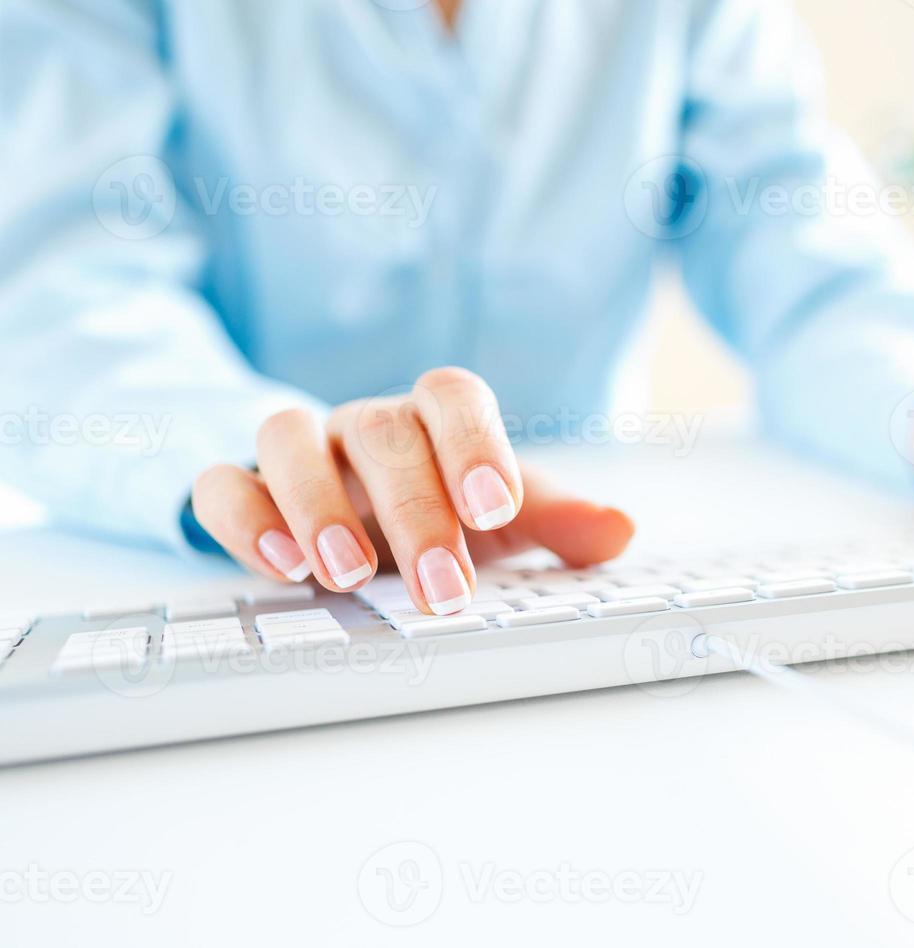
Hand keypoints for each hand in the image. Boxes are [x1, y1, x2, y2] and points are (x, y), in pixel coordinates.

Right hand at [190, 367, 634, 614]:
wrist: (357, 517)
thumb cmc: (443, 511)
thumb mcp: (504, 521)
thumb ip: (559, 521)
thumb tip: (620, 529)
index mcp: (435, 419)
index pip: (453, 395)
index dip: (475, 443)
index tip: (497, 507)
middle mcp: (367, 423)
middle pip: (384, 433)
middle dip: (415, 512)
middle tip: (444, 589)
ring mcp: (302, 450)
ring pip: (288, 437)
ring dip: (318, 505)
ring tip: (348, 576)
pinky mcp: (244, 487)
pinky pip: (224, 483)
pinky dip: (245, 517)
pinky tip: (281, 568)